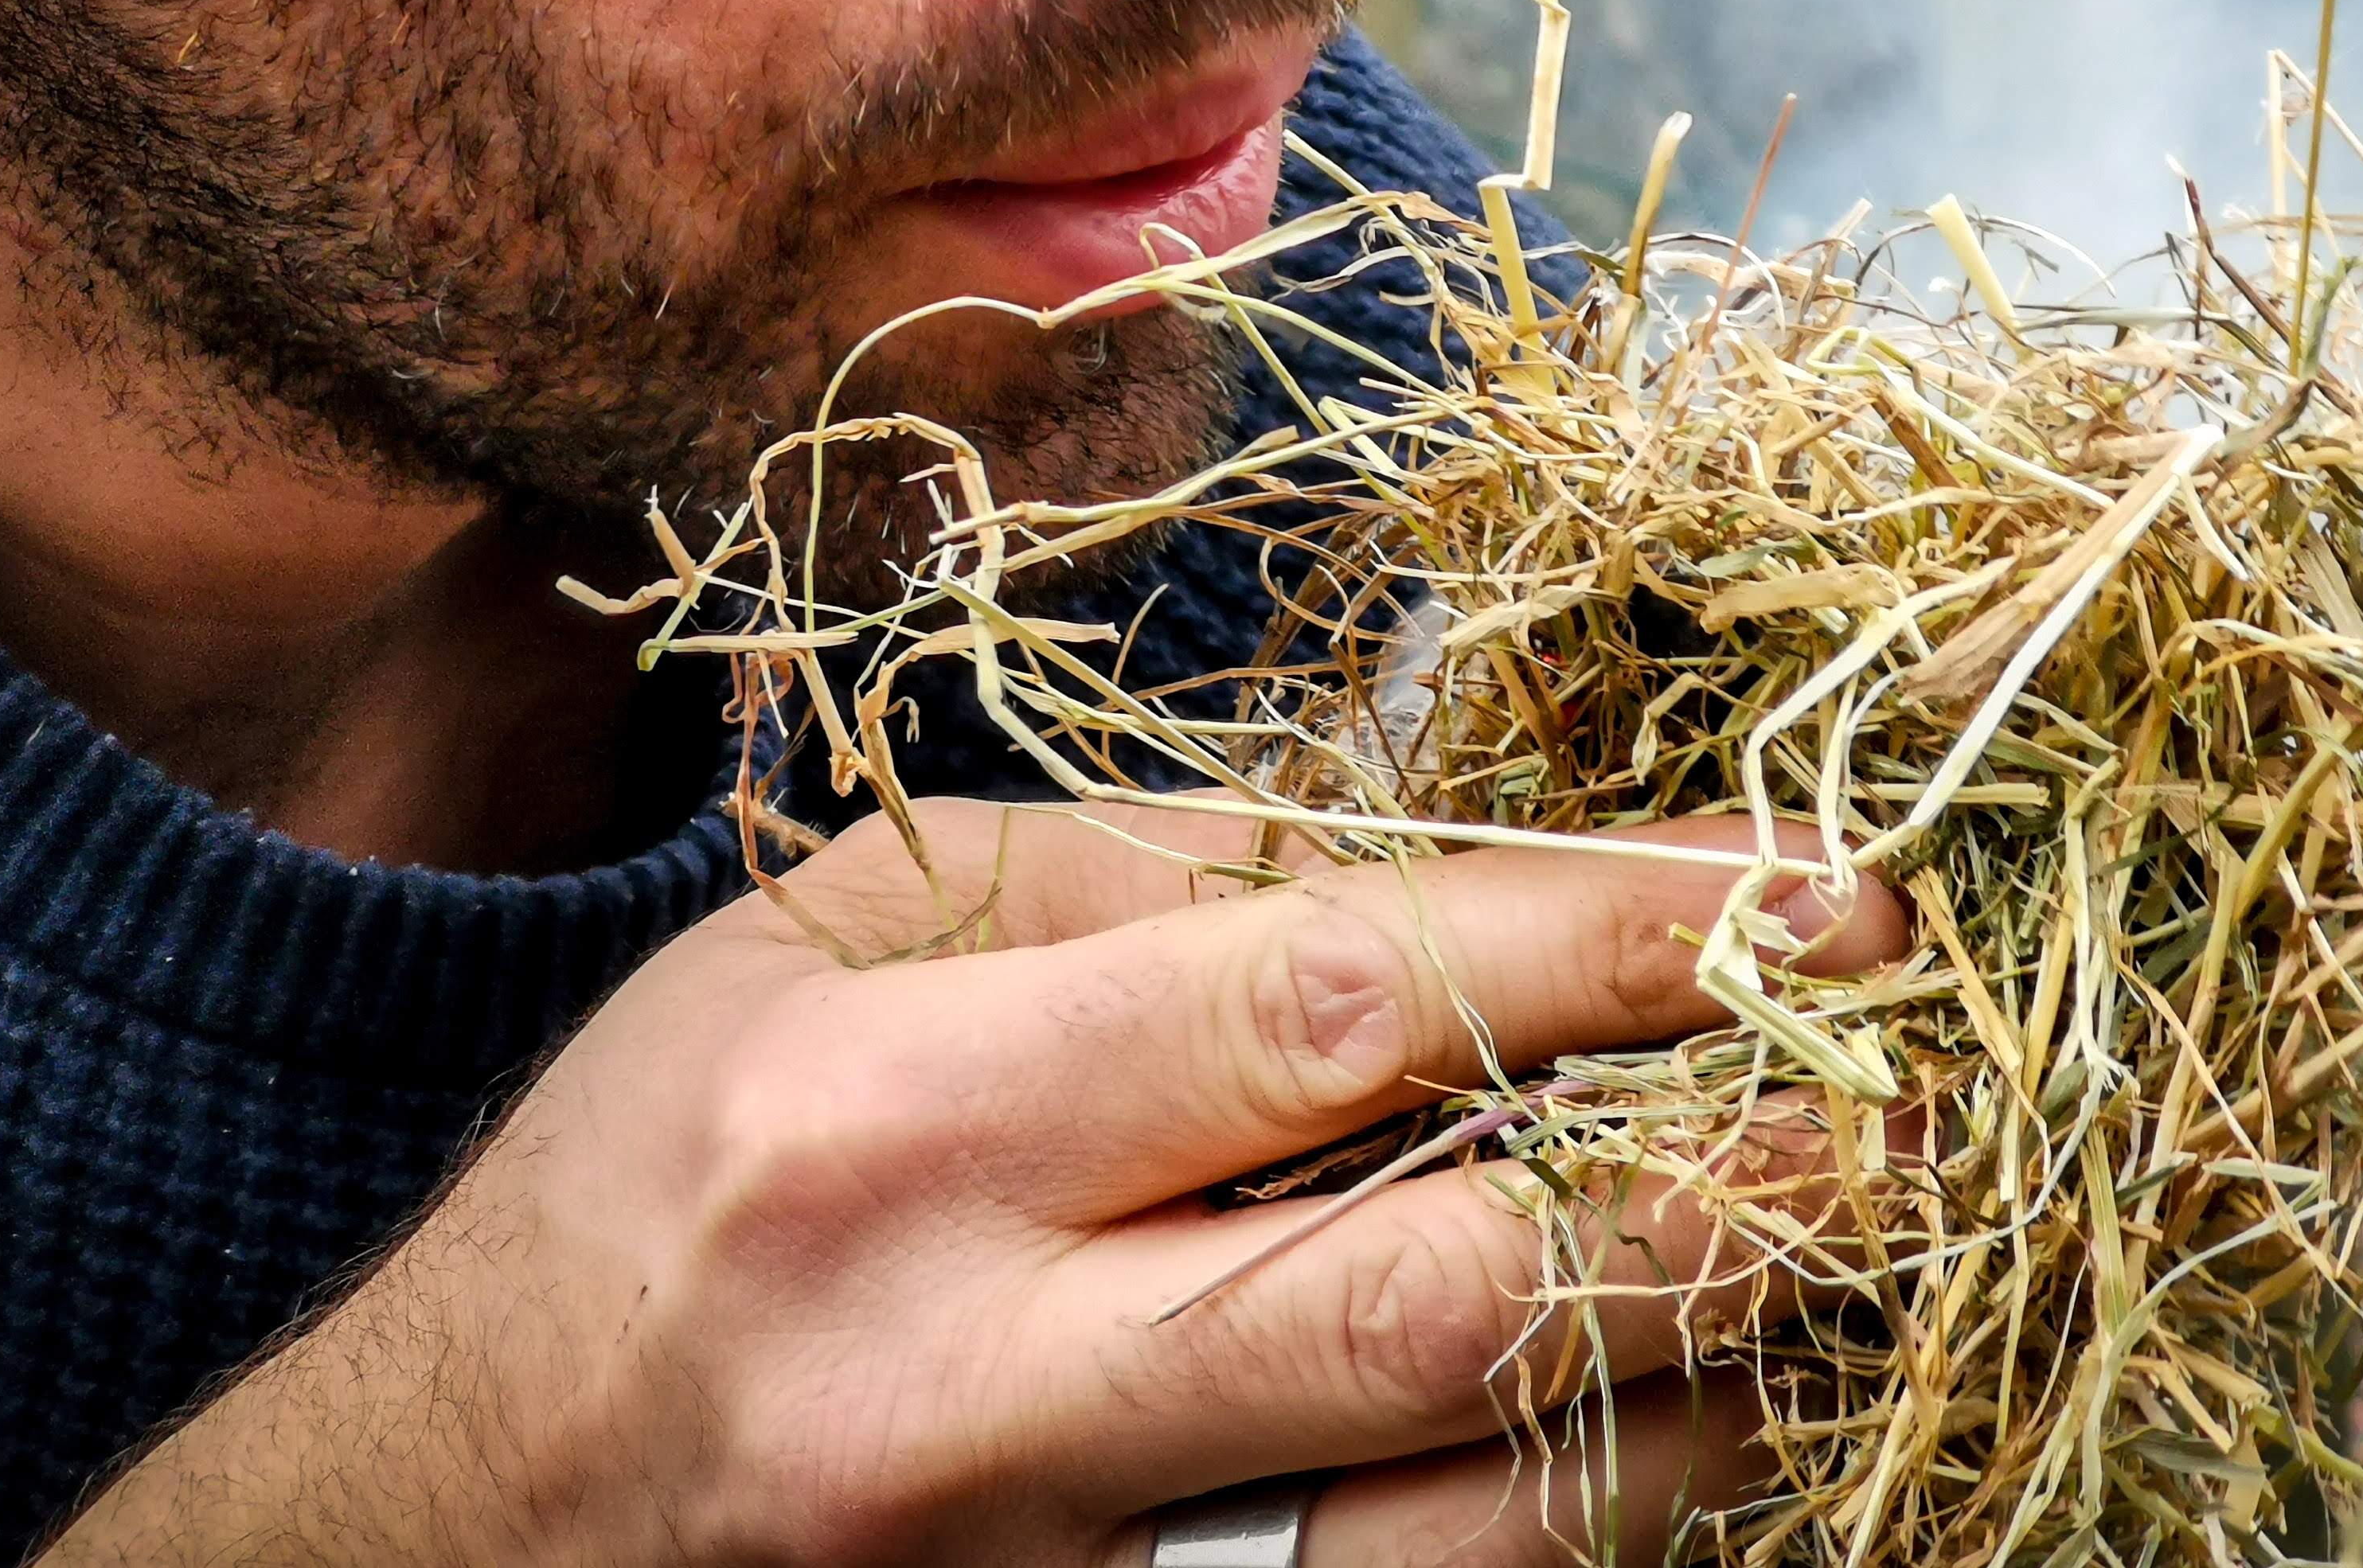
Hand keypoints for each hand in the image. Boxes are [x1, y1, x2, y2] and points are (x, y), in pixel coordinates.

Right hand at [36, 798, 1905, 1567]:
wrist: (436, 1544)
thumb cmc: (655, 1189)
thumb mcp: (828, 945)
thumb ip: (1135, 884)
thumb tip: (1454, 863)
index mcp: (893, 1123)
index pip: (1330, 1005)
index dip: (1615, 943)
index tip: (1821, 891)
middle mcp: (963, 1384)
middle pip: (1440, 1299)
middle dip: (1733, 1196)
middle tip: (1927, 1101)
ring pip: (1464, 1528)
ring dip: (1703, 1391)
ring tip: (1858, 1262)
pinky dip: (1574, 1538)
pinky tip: (1686, 1431)